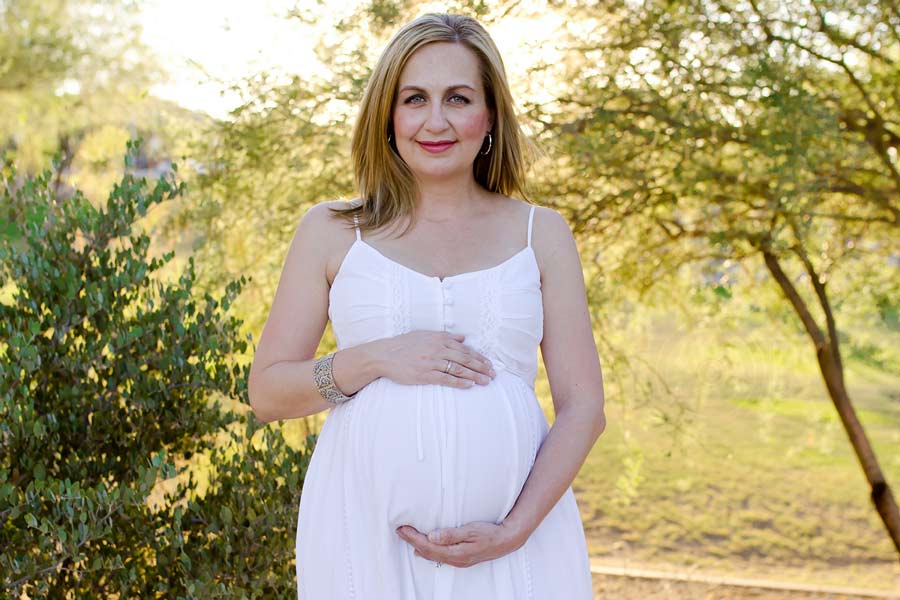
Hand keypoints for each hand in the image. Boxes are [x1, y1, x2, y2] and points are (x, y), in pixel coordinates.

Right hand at [373, 331, 495, 388]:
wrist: (384, 355)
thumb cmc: (403, 345)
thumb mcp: (425, 335)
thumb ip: (445, 336)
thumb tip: (463, 337)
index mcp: (439, 339)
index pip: (464, 348)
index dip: (479, 357)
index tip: (489, 364)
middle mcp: (438, 349)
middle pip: (465, 359)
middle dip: (481, 367)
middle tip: (493, 374)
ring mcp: (432, 362)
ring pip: (459, 369)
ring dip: (475, 376)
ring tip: (486, 381)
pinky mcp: (425, 374)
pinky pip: (446, 379)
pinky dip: (459, 382)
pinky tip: (470, 386)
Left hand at [395, 521, 522, 567]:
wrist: (507, 541)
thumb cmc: (490, 533)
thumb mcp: (470, 531)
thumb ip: (450, 535)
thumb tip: (431, 537)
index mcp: (455, 553)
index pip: (428, 546)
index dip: (413, 538)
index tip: (402, 529)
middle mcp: (455, 559)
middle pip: (427, 552)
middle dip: (412, 541)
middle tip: (399, 531)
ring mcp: (458, 560)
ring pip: (432, 555)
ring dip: (418, 546)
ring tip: (407, 537)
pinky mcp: (461, 558)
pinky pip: (439, 556)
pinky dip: (428, 551)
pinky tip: (423, 549)